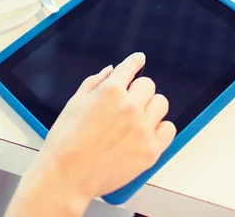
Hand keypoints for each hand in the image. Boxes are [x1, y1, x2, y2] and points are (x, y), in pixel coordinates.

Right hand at [6, 53, 175, 215]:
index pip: (131, 67)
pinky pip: (168, 129)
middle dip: (137, 90)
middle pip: (148, 85)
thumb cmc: (65, 141)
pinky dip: (159, 128)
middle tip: (127, 101)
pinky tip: (146, 131)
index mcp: (110, 91)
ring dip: (150, 107)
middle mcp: (130, 106)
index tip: (139, 60)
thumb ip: (94, 82)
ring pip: (161, 103)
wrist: (67, 175)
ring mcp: (143, 129)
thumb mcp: (74, 103)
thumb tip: (111, 71)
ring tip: (137, 117)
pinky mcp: (151, 150)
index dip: (135, 62)